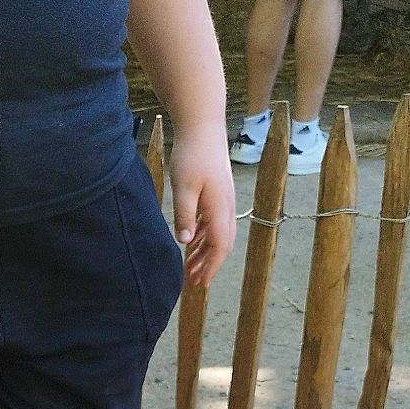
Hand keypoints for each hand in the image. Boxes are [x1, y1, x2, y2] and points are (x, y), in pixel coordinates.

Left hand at [170, 127, 236, 289]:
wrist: (203, 125)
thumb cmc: (192, 154)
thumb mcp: (183, 188)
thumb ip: (185, 216)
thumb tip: (184, 243)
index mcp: (219, 208)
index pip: (219, 246)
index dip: (210, 266)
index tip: (200, 283)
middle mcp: (226, 206)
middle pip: (222, 243)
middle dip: (208, 263)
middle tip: (193, 280)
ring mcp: (223, 198)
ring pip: (218, 232)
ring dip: (205, 251)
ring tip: (190, 265)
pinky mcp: (217, 191)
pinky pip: (213, 221)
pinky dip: (203, 235)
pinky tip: (192, 240)